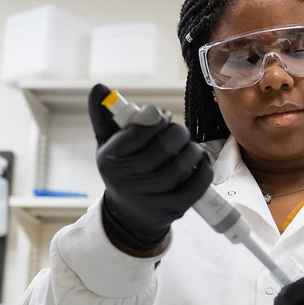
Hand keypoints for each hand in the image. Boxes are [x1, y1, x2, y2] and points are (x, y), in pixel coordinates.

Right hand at [89, 83, 212, 252]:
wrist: (130, 216)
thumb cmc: (122, 171)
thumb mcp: (107, 146)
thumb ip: (103, 116)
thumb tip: (99, 88)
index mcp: (112, 159)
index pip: (142, 128)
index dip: (157, 117)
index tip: (160, 118)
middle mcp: (131, 179)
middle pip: (166, 144)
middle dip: (177, 131)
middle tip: (176, 132)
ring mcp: (154, 196)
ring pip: (184, 161)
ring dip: (192, 148)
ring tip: (188, 147)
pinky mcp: (175, 207)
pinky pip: (199, 182)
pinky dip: (204, 167)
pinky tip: (199, 161)